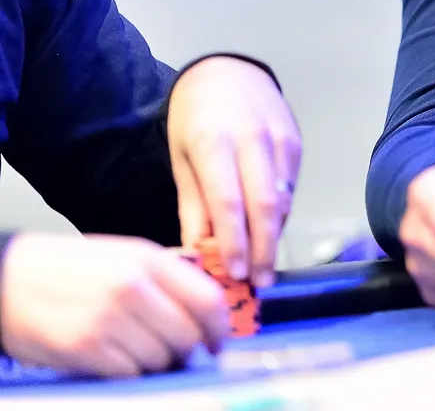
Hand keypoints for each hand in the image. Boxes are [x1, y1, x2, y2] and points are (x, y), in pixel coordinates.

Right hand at [0, 233, 227, 376]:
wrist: (7, 278)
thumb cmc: (68, 268)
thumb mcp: (124, 255)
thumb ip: (166, 278)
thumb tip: (203, 313)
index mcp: (148, 259)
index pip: (208, 300)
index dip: (220, 328)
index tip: (218, 342)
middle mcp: (133, 287)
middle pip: (188, 335)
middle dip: (189, 351)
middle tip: (180, 354)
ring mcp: (108, 318)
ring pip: (160, 358)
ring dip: (157, 363)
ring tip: (139, 351)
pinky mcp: (84, 347)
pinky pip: (129, 373)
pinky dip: (130, 373)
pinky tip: (117, 360)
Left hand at [167, 56, 300, 287]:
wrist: (226, 72)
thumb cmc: (194, 119)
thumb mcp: (181, 160)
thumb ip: (193, 207)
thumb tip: (200, 254)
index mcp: (214, 143)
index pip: (228, 203)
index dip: (235, 243)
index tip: (235, 275)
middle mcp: (252, 140)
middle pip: (265, 206)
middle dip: (263, 249)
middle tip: (260, 282)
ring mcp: (279, 139)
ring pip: (284, 199)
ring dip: (275, 236)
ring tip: (264, 265)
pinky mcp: (295, 142)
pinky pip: (291, 187)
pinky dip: (281, 213)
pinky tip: (269, 230)